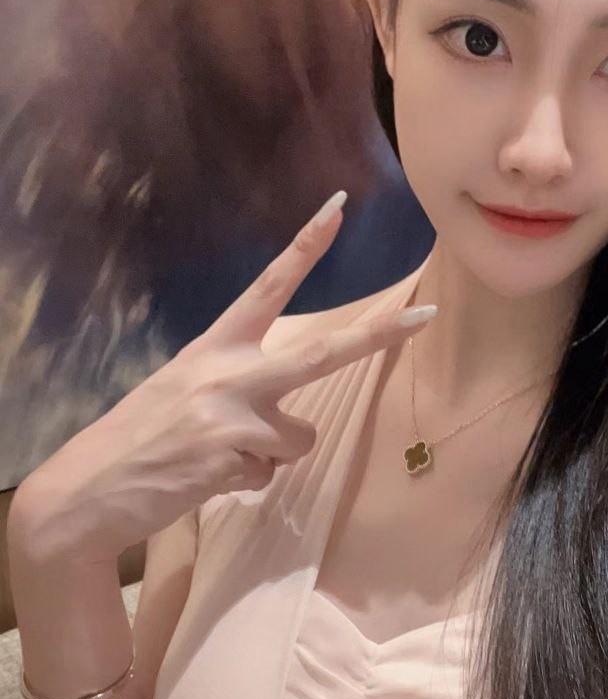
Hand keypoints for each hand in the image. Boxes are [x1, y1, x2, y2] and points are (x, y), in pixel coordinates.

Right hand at [13, 191, 436, 564]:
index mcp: (216, 345)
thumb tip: (292, 424)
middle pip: (323, 352)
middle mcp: (228, 371)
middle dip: (380, 335)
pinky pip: (270, 474)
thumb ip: (240, 388)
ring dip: (268, 458)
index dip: (305, 246)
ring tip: (216, 458)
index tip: (339, 206)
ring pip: (298, 439)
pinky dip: (247, 484)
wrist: (89, 491)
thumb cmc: (145, 438)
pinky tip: (204, 479)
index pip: (270, 286)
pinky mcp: (232, 457)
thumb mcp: (187, 392)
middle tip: (427, 314)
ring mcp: (233, 413)